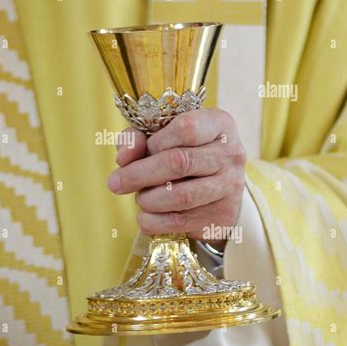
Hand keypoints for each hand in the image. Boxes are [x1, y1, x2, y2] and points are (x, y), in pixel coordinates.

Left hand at [107, 109, 246, 249]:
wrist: (215, 188)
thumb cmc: (181, 152)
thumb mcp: (160, 136)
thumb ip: (137, 139)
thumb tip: (123, 158)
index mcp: (219, 124)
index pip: (186, 128)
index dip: (155, 142)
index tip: (139, 152)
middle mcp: (231, 154)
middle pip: (179, 162)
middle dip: (138, 174)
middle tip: (115, 183)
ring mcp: (230, 186)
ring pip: (179, 196)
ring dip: (147, 199)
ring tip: (139, 197)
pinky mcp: (222, 216)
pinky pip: (178, 221)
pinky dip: (152, 220)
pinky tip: (147, 214)